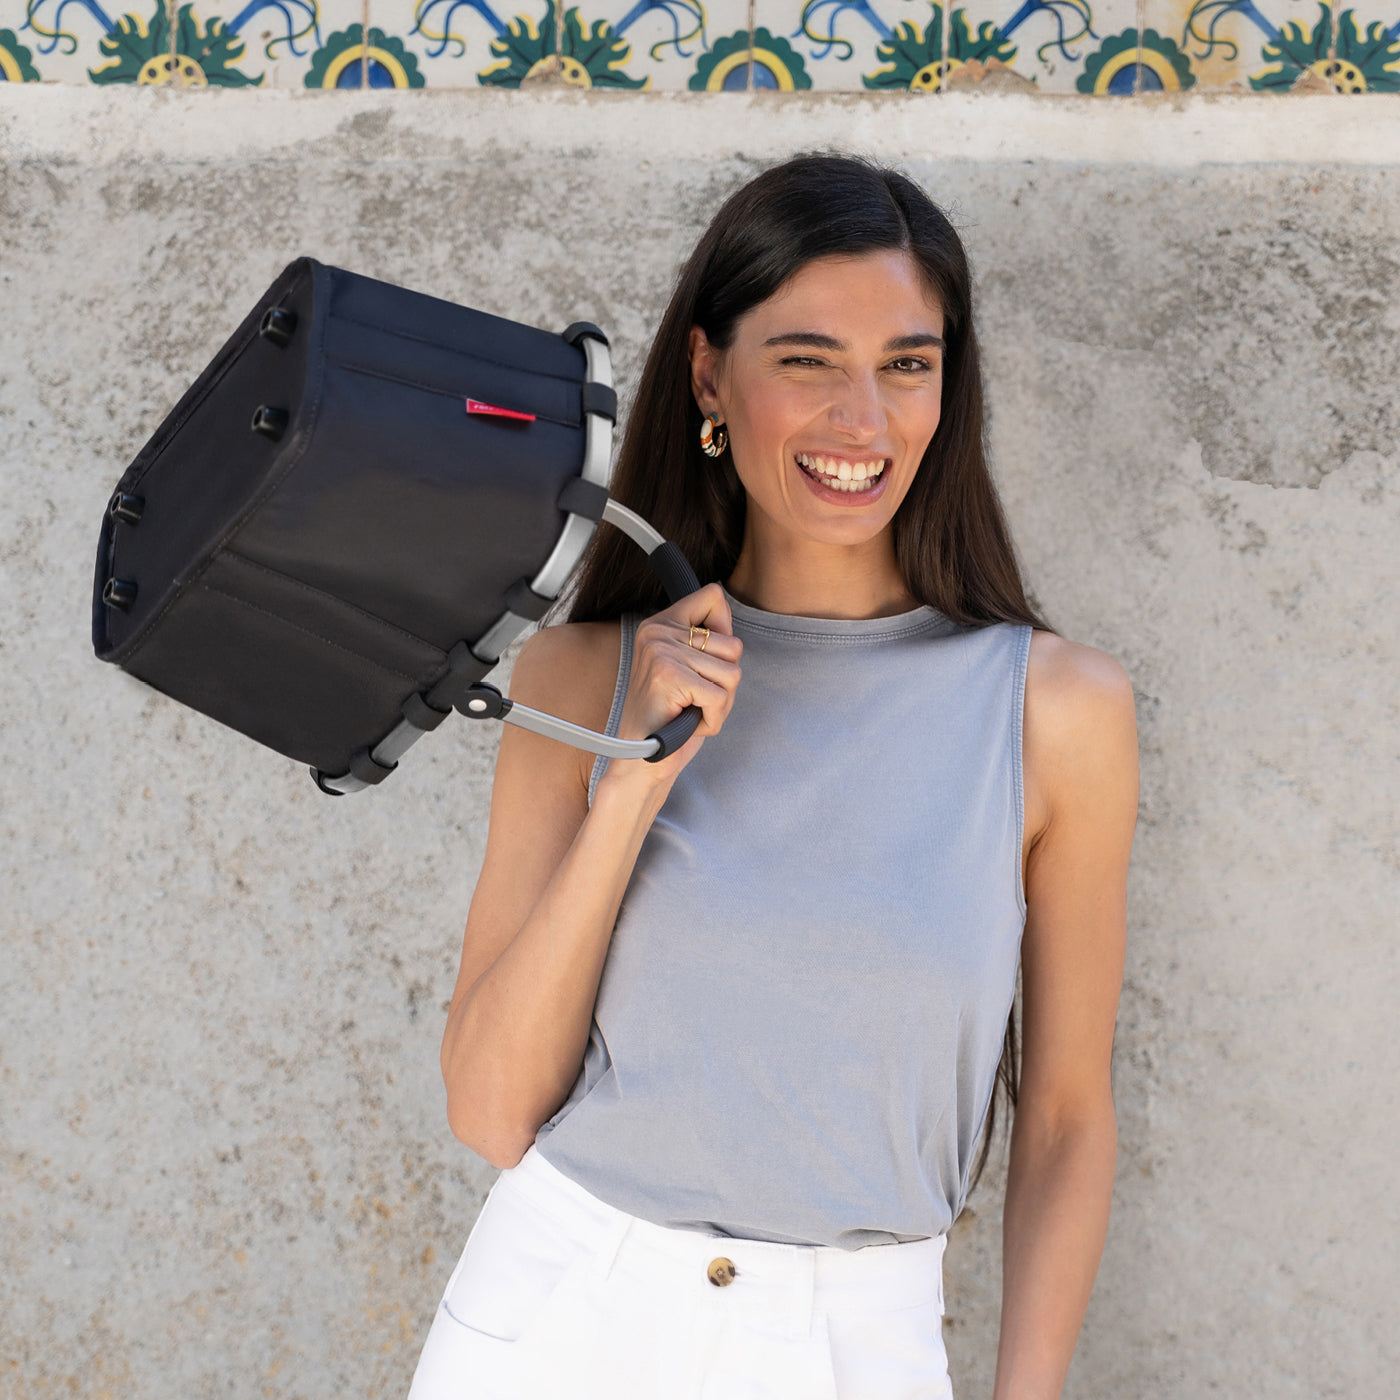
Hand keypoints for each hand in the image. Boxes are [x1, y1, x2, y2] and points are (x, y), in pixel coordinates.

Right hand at [600, 582, 742, 792]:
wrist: (639, 760)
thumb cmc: (669, 718)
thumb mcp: (689, 669)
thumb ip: (708, 638)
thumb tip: (725, 606)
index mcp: (659, 624)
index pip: (714, 596)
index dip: (724, 632)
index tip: (703, 663)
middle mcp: (657, 631)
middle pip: (734, 646)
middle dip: (724, 684)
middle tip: (693, 701)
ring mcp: (661, 652)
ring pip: (733, 673)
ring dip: (720, 704)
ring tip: (689, 711)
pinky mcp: (669, 677)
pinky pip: (720, 697)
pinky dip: (712, 720)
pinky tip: (687, 724)